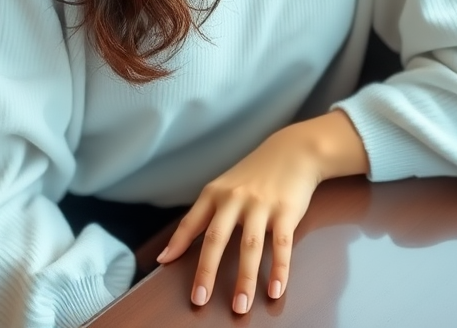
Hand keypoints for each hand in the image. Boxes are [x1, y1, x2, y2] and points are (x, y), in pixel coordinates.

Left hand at [155, 110, 367, 314]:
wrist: (293, 150)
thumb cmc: (255, 173)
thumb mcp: (226, 185)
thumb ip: (207, 212)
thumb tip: (178, 244)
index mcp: (216, 193)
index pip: (192, 221)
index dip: (177, 242)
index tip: (163, 264)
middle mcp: (235, 198)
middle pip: (217, 238)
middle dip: (207, 271)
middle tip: (199, 299)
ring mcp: (261, 205)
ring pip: (250, 246)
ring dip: (244, 280)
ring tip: (240, 307)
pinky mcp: (286, 211)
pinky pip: (281, 245)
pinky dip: (279, 270)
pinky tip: (276, 290)